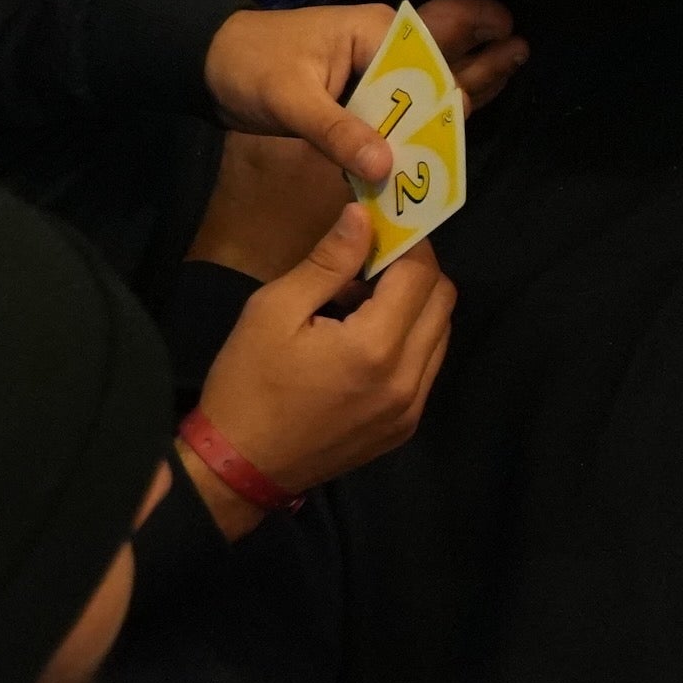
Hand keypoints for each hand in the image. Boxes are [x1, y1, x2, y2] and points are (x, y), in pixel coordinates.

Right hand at [190, 207, 454, 519]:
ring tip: (362, 304)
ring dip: (415, 307)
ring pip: (441, 334)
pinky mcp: (405, 427)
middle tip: (371, 263)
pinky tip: (364, 341)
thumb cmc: (248, 383)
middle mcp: (407, 379)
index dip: (406, 242)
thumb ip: (327, 262)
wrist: (239, 466)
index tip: (379, 229)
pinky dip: (410, 342)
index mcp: (376, 347)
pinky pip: (428, 368)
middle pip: (443, 301)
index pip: (421, 274)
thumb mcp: (274, 310)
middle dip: (416, 271)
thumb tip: (362, 216)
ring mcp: (411, 408)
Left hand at [203, 0, 529, 182]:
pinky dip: (419, 119)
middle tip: (525, 52)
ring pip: (423, 84)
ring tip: (509, 73)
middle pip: (440, 59)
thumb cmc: (247, 66)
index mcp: (374, 33)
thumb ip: (338, 133)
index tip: (494, 80)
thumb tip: (387, 168)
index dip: (462, 78)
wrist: (202, 63)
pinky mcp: (355, 94)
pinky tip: (445, 131)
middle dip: (481, 57)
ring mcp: (369, 71)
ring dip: (457, 89)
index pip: (431, 61)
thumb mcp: (290, 100)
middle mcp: (381, 48)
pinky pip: (398, 106)